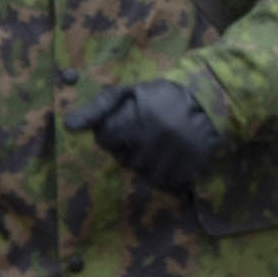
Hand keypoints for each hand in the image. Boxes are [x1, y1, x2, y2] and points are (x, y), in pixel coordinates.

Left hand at [69, 74, 225, 189]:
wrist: (209, 101)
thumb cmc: (162, 95)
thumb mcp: (128, 93)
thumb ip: (97, 109)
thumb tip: (68, 126)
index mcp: (134, 121)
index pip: (104, 139)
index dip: (113, 131)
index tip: (128, 123)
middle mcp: (152, 142)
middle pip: (123, 158)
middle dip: (130, 147)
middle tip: (147, 131)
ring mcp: (171, 158)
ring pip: (144, 173)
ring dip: (148, 162)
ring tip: (160, 143)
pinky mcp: (188, 170)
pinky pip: (166, 183)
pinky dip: (166, 173)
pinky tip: (171, 156)